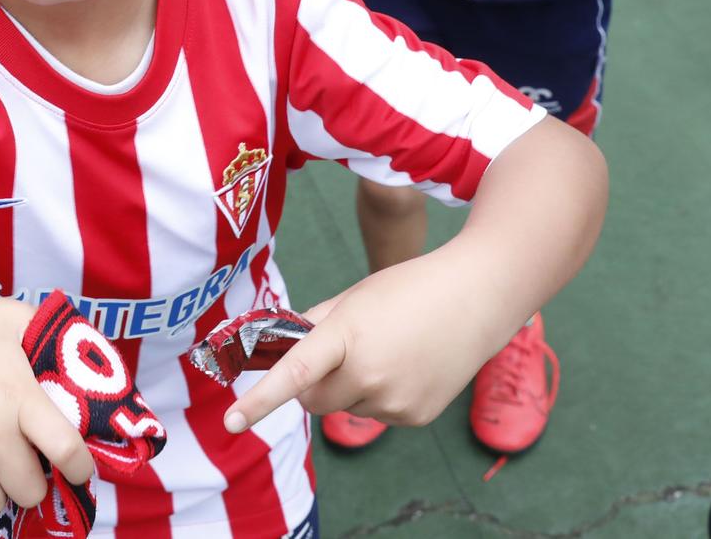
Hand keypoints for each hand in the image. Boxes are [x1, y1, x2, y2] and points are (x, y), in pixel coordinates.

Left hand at [224, 254, 510, 433]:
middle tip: (336, 354)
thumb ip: (315, 324)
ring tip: (386, 351)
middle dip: (312, 384)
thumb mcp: (355, 297)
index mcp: (348, 335)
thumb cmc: (409, 288)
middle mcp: (370, 373)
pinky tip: (406, 366)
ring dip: (350, 388)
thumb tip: (283, 349)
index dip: (259, 400)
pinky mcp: (414, 416)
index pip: (294, 373)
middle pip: (313, 400)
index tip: (232, 422)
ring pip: (346, 408)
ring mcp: (395, 400)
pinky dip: (381, 396)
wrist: (477, 298)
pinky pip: (377, 413)